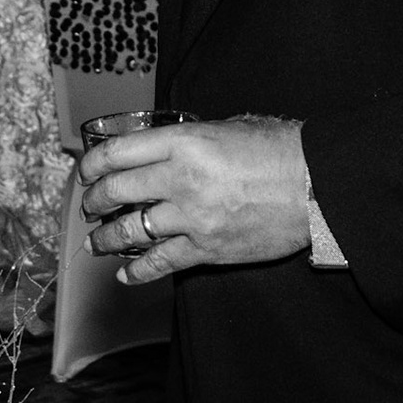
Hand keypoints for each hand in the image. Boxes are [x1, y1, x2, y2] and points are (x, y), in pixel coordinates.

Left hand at [79, 116, 309, 283]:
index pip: (117, 153)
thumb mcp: (226, 128)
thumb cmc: (278, 150)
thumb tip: (162, 151)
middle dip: (94, 201)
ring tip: (97, 242)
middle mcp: (179, 178)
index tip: (87, 171)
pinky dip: (136, 271)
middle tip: (90, 205)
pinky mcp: (206, 249)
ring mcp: (191, 216)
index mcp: (182, 141)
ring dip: (105, 238)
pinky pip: (159, 263)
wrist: (316, 186)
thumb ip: (188, 140)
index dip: (93, 164)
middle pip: (116, 191)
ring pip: (130, 231)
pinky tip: (124, 274)